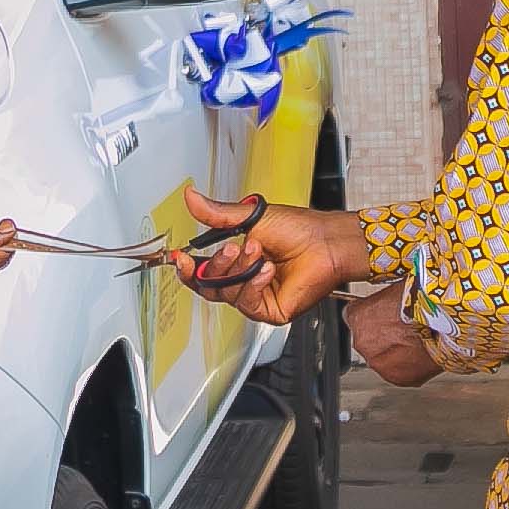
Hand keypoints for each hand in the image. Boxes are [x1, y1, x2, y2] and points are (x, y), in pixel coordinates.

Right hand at [175, 188, 372, 321]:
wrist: (326, 243)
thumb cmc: (300, 230)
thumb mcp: (250, 218)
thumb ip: (216, 213)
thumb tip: (191, 197)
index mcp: (236, 261)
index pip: (203, 272)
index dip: (189, 268)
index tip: (182, 258)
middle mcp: (244, 281)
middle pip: (209, 286)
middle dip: (216, 266)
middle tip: (231, 247)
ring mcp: (256, 297)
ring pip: (227, 293)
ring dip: (240, 269)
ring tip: (258, 251)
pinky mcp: (269, 311)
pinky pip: (247, 303)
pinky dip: (253, 284)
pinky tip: (268, 270)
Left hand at [343, 281, 439, 385]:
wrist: (444, 322)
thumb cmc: (423, 301)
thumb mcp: (395, 288)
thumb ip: (382, 299)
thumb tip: (386, 302)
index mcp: (357, 316)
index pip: (355, 317)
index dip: (373, 316)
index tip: (384, 315)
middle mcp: (362, 342)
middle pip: (368, 341)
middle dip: (383, 337)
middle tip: (403, 329)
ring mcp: (379, 363)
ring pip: (383, 359)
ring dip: (395, 353)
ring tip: (415, 342)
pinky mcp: (397, 378)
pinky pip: (399, 373)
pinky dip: (408, 366)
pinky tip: (420, 353)